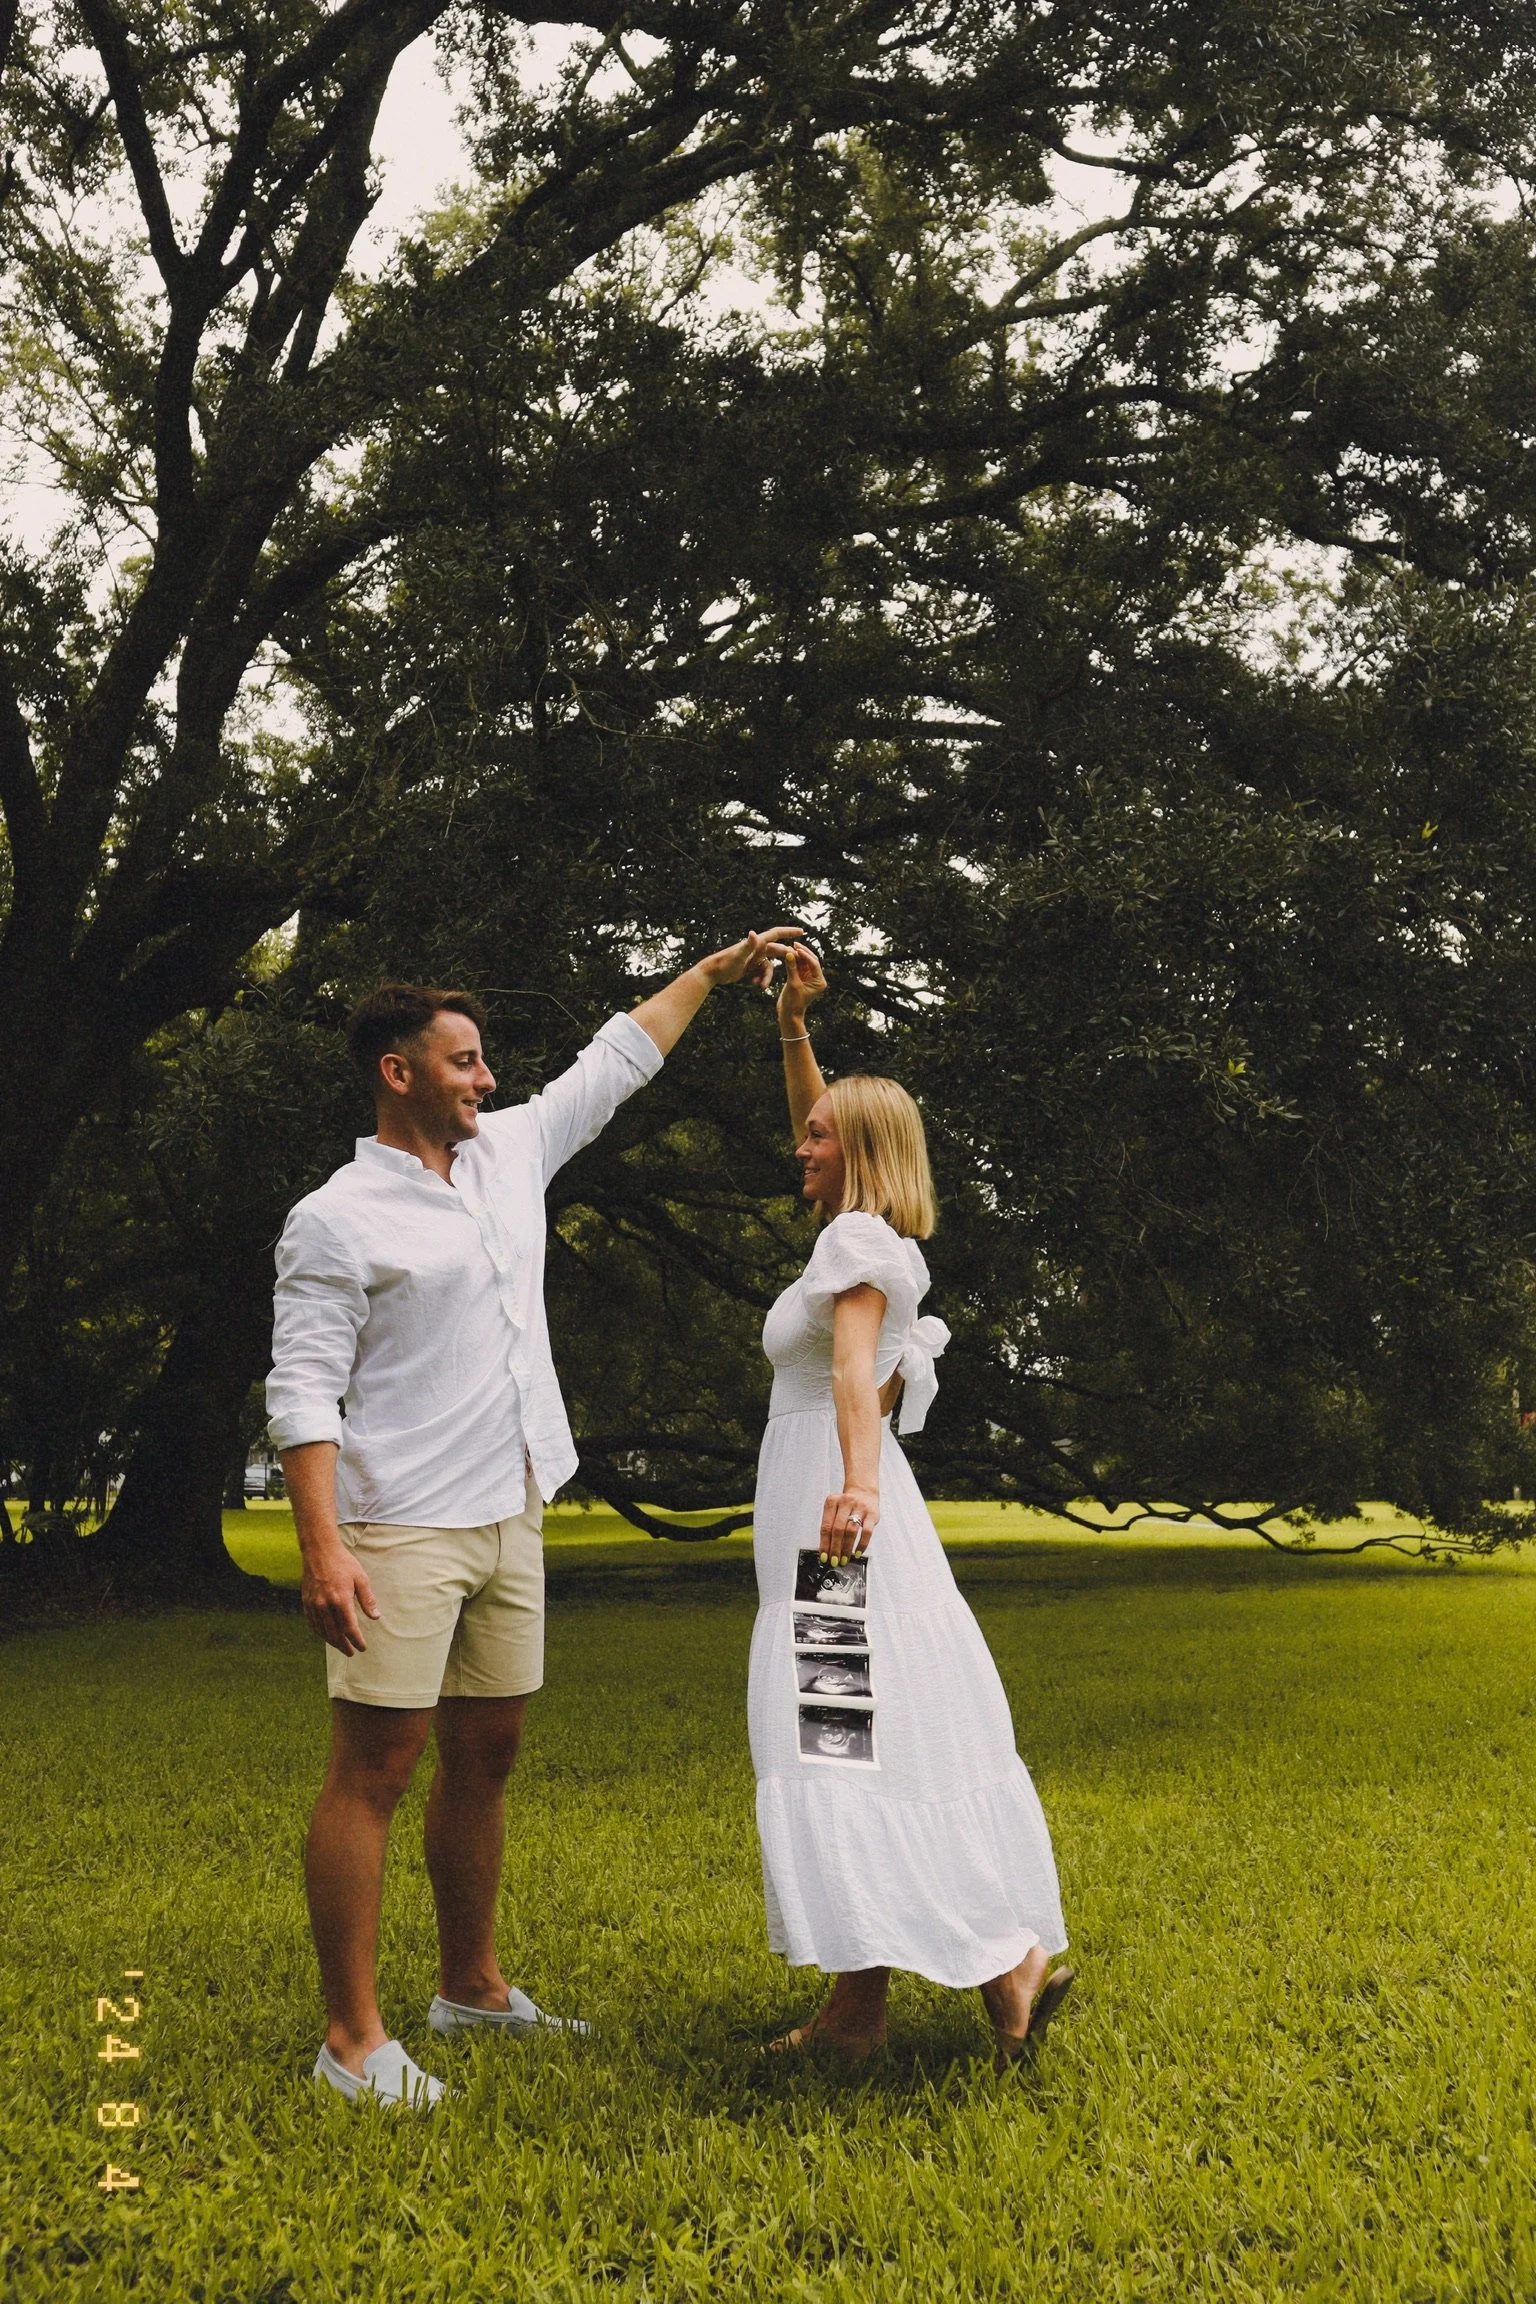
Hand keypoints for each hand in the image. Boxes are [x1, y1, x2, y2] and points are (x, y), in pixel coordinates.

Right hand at [301, 1539, 379, 1655]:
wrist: (319, 1551)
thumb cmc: (343, 1563)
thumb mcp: (361, 1578)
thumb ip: (368, 1599)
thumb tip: (376, 1617)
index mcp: (340, 1600)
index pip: (349, 1628)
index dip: (356, 1640)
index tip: (362, 1647)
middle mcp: (325, 1605)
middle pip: (334, 1634)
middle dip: (344, 1645)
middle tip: (351, 1652)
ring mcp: (313, 1604)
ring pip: (322, 1631)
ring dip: (332, 1641)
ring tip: (341, 1646)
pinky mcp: (306, 1602)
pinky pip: (313, 1623)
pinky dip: (320, 1632)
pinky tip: (326, 1635)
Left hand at [697, 924, 803, 990]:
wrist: (713, 972)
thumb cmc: (724, 963)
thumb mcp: (738, 955)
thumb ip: (748, 945)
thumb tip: (753, 933)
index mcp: (756, 943)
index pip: (776, 933)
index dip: (789, 932)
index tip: (802, 931)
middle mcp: (756, 948)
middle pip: (777, 951)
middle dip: (786, 957)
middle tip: (797, 963)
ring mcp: (754, 958)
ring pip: (769, 967)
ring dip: (767, 977)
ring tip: (760, 986)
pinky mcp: (750, 967)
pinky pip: (762, 973)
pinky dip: (760, 980)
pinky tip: (753, 985)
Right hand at [777, 940, 826, 1024]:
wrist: (788, 1014)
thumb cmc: (793, 1003)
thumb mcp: (793, 984)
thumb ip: (792, 968)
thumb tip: (790, 953)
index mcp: (820, 982)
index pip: (814, 964)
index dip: (806, 955)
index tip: (797, 949)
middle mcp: (816, 979)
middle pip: (811, 961)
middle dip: (803, 952)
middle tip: (794, 944)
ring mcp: (808, 978)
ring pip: (804, 962)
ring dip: (797, 955)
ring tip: (789, 947)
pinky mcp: (801, 978)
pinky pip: (798, 966)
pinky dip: (793, 960)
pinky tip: (787, 953)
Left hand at [820, 1485, 879, 1560]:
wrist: (864, 1492)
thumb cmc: (846, 1506)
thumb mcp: (835, 1510)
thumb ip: (830, 1526)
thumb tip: (827, 1550)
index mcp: (832, 1502)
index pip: (826, 1526)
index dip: (824, 1544)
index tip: (824, 1556)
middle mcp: (845, 1503)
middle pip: (838, 1529)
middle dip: (835, 1548)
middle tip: (834, 1561)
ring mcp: (859, 1507)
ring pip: (851, 1531)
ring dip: (847, 1548)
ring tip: (844, 1559)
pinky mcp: (872, 1514)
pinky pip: (867, 1532)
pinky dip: (861, 1545)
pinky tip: (857, 1553)